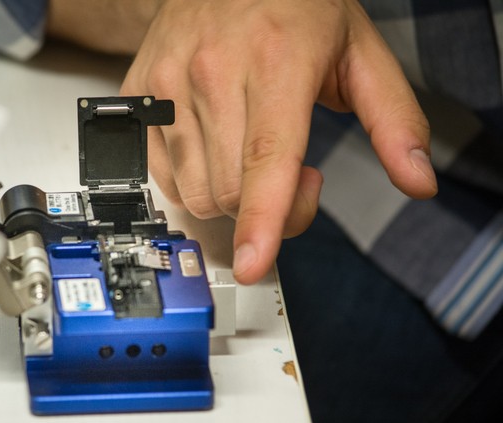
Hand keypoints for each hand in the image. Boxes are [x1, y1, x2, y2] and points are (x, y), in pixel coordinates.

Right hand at [119, 0, 436, 283]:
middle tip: (294, 173)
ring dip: (230, 197)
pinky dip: (193, 181)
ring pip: (195, 191)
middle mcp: (212, 72)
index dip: (262, 218)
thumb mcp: (359, 51)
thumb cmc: (291, 7)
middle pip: (231, 191)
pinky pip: (163, 174)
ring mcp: (167, 86)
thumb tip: (416, 179)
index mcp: (274, 60)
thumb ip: (394, 119)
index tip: (253, 263)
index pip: (265, 158)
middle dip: (268, 208)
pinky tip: (216, 151)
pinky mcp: (140, 95)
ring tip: (251, 155)